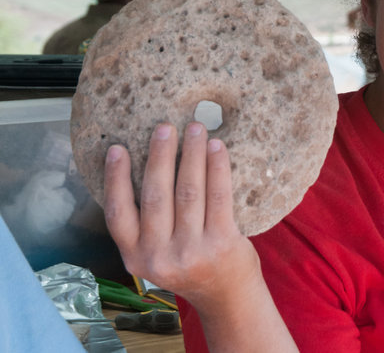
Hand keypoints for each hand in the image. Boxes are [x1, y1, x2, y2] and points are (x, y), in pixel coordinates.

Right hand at [103, 122, 261, 310]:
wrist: (228, 297)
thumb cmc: (192, 266)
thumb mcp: (157, 256)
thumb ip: (147, 227)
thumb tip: (145, 168)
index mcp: (136, 258)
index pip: (117, 213)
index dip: (114, 179)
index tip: (116, 148)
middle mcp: (160, 256)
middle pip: (156, 195)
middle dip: (160, 156)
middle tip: (164, 127)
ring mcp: (191, 251)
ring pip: (188, 191)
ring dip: (191, 154)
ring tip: (195, 128)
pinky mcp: (222, 243)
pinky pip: (218, 196)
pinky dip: (217, 167)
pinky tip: (216, 147)